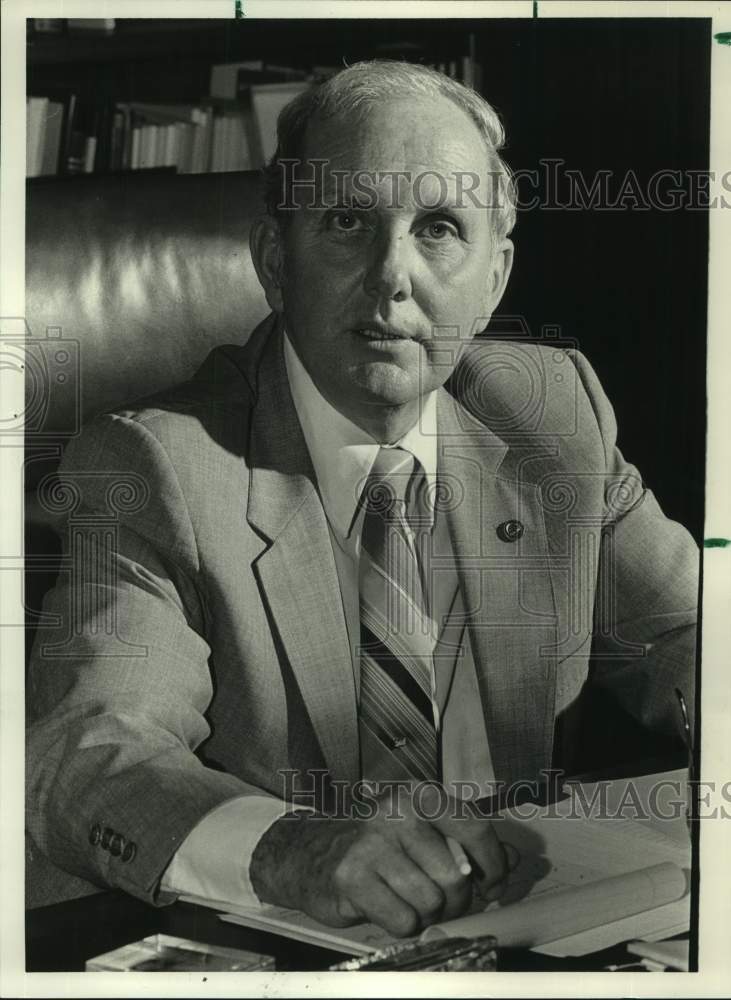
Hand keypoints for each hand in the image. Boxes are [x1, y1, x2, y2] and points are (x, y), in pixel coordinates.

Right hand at [249, 783, 517, 936]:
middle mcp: (397, 812)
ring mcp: (372, 843)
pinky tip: (385, 905)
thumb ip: (469, 842)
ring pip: (431, 902)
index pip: (476, 829)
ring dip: (426, 913)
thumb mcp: (423, 831)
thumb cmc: (376, 845)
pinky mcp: (352, 877)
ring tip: (408, 899)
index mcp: (420, 795)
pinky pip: (403, 920)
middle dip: (455, 900)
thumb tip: (513, 858)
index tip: (492, 885)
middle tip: (440, 899)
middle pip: (456, 876)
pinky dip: (401, 923)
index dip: (493, 865)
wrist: (311, 853)